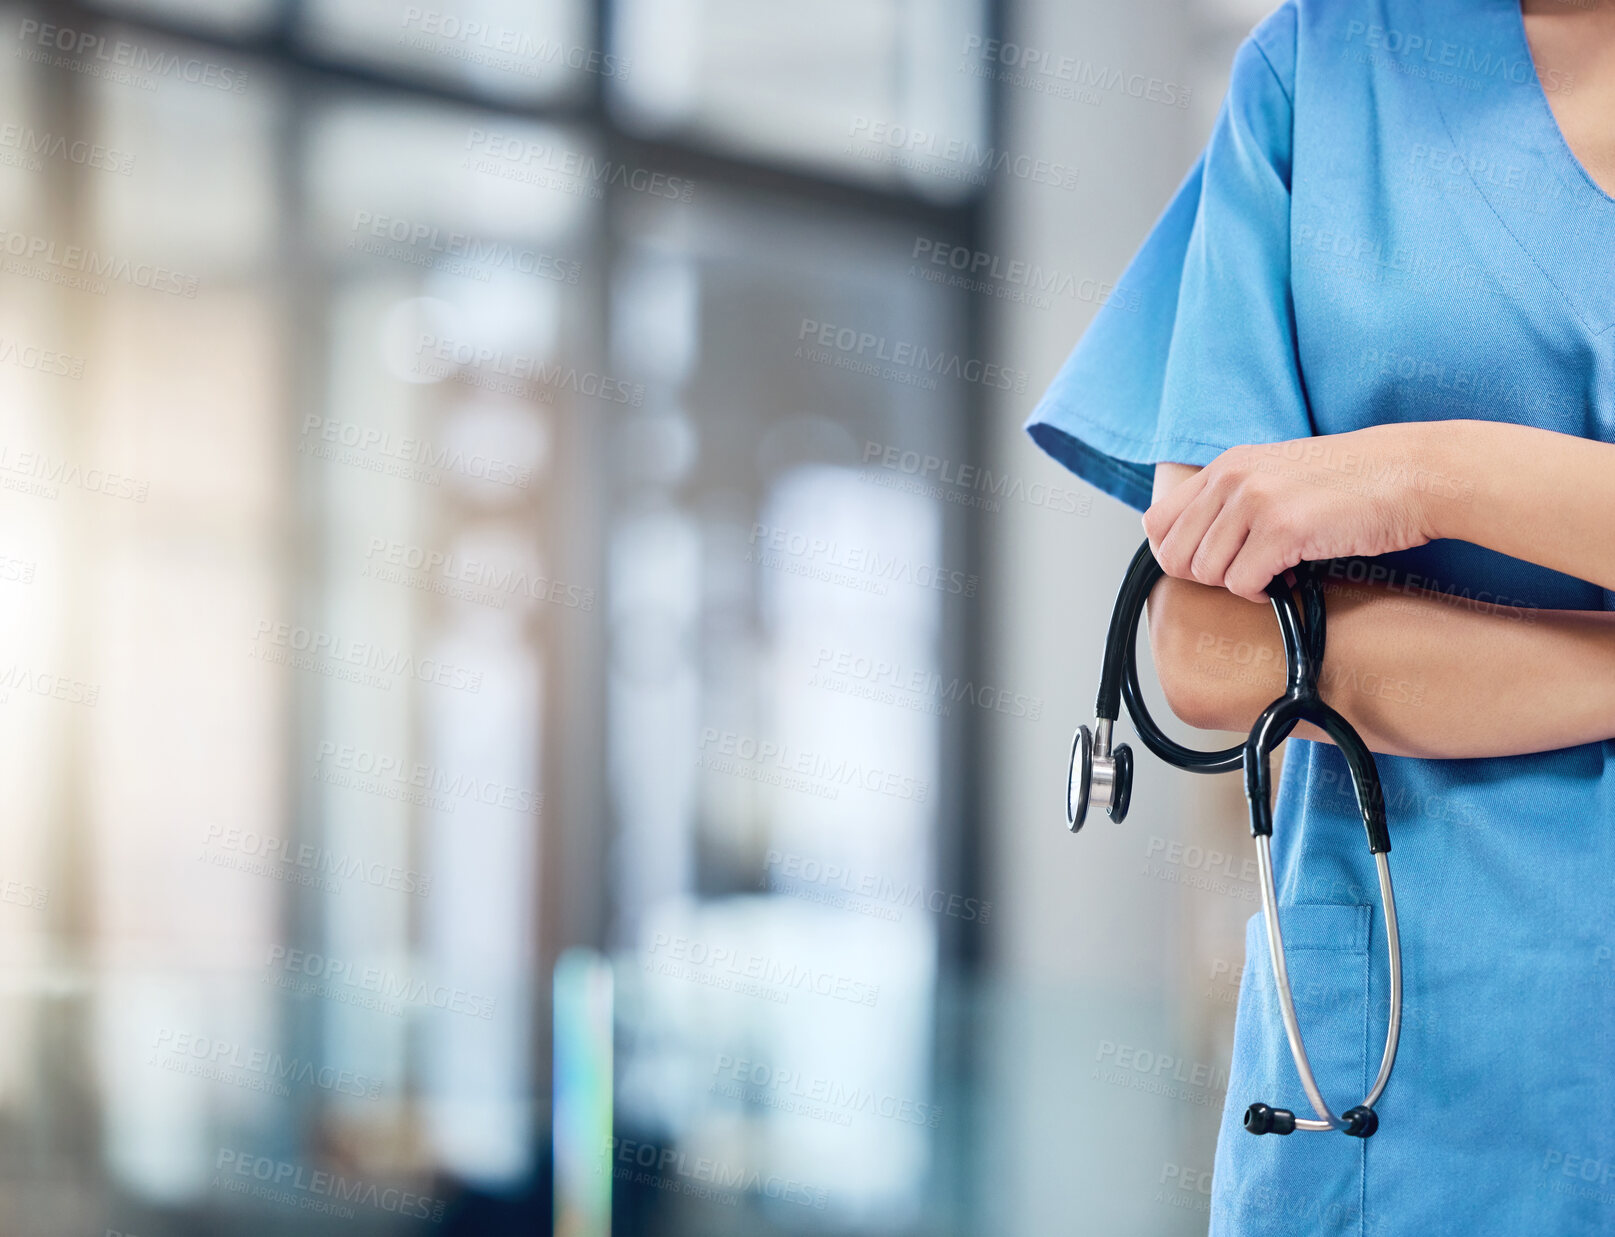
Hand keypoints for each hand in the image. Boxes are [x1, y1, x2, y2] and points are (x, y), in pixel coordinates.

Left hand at [1142, 424, 1447, 602]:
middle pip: (1174, 554)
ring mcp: (1255, 501)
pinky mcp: (1283, 529)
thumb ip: (1231, 500)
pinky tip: (1290, 576)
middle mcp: (1232, 478)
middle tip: (1244, 573)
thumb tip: (1190, 548)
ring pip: (1206, 573)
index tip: (1211, 564)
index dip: (1176, 554)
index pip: (1157, 522)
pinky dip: (1262, 593)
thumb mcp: (1276, 475)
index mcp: (1226, 465)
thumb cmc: (1352, 482)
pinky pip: (1241, 584)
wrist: (1412, 474)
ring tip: (1274, 570)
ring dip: (1238, 584)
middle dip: (1205, 577)